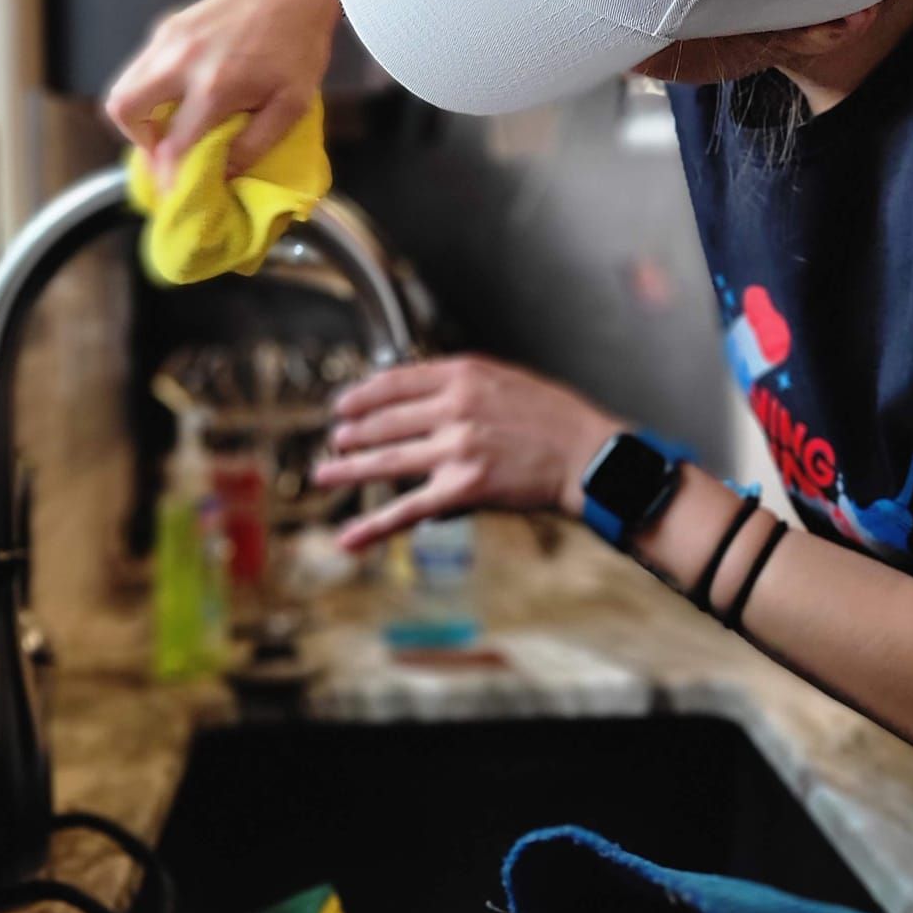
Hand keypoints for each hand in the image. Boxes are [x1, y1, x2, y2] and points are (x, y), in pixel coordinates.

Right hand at [105, 0, 340, 179]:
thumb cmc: (298, 47)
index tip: (173, 193)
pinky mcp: (168, 26)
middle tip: (165, 152)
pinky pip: (141, 67)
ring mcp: (169, 39)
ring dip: (138, 116)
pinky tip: (180, 97)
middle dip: (138, 141)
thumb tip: (221, 174)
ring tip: (171, 128)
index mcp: (214, 86)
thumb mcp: (291, 106)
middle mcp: (181, 61)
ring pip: (123, 87)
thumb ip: (253, 145)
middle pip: (122, 110)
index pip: (172, 146)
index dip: (168, 177)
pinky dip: (149, 90)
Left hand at [314, 355, 623, 549]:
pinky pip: (408, 509)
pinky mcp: (462, 490)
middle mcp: (455, 408)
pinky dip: (374, 526)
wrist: (587, 456)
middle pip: (384, 421)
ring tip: (326, 472)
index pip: (394, 381)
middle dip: (353, 432)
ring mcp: (455, 449)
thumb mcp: (503, 380)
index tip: (344, 403)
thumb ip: (460, 384)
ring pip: (387, 461)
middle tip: (336, 439)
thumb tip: (418, 395)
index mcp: (463, 375)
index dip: (361, 394)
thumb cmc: (553, 419)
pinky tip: (349, 537)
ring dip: (349, 469)